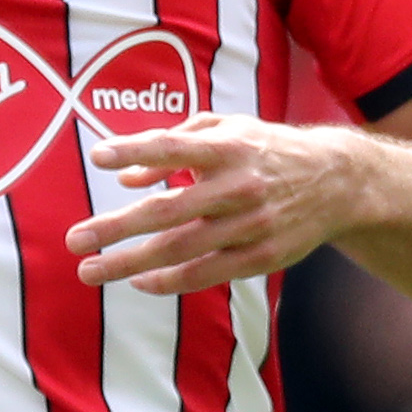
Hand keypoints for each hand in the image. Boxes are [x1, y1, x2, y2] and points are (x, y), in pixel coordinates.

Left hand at [65, 117, 378, 294]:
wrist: (336, 183)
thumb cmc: (267, 150)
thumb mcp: (229, 129)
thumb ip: (177, 142)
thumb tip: (126, 176)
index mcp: (229, 148)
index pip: (174, 148)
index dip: (135, 149)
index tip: (97, 156)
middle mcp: (238, 187)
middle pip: (166, 211)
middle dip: (114, 227)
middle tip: (74, 240)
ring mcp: (249, 226)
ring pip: (179, 250)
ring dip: (128, 263)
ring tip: (90, 270)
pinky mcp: (260, 257)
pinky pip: (205, 274)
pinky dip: (168, 281)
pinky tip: (138, 282)